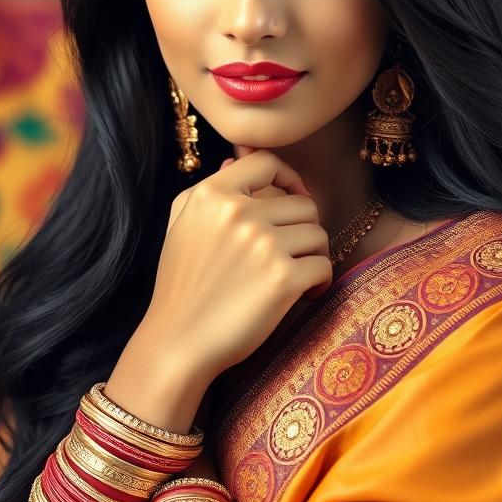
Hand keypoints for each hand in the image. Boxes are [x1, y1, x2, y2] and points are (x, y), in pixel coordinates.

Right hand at [145, 146, 332, 381]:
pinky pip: (323, 266)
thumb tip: (236, 160)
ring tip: (297, 275)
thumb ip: (209, 189)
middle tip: (293, 253)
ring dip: (314, 255)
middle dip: (303, 229)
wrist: (178, 341)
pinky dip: (320, 282)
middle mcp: (239, 214)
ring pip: (318, 235)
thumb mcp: (180, 223)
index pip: (266, 162)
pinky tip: (305, 294)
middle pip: (304, 204)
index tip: (292, 198)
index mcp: (212, 195)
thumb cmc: (181, 284)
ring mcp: (263, 245)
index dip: (288, 177)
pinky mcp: (282, 279)